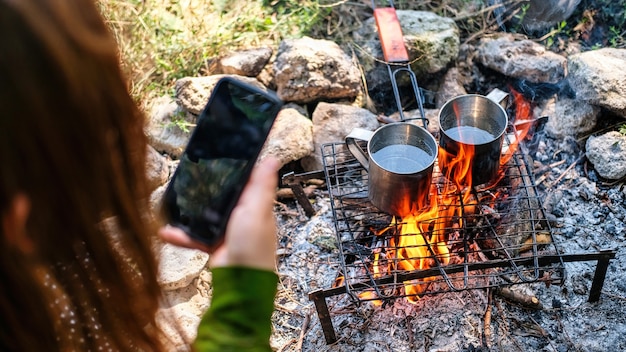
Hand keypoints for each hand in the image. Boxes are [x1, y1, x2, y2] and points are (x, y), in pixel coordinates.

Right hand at [159, 157, 279, 270]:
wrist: (239, 281)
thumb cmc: (253, 246)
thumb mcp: (257, 210)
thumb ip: (261, 186)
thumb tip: (273, 158)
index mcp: (256, 204)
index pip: (245, 180)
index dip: (233, 169)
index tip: (217, 155)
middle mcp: (242, 214)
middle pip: (222, 195)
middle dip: (205, 189)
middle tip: (187, 178)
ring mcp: (227, 229)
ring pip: (205, 215)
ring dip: (189, 214)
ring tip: (172, 206)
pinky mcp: (214, 243)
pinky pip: (195, 235)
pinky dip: (182, 235)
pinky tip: (167, 231)